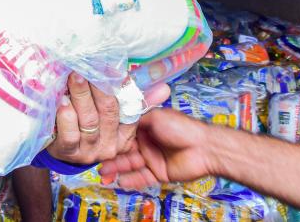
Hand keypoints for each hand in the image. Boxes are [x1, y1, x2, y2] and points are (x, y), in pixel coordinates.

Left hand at [47, 74, 169, 164]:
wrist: (61, 148)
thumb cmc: (87, 124)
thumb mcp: (109, 112)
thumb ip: (132, 98)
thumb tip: (164, 88)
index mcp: (125, 135)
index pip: (129, 109)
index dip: (122, 86)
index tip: (113, 68)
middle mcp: (111, 146)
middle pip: (108, 111)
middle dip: (98, 86)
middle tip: (88, 66)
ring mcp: (90, 151)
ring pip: (89, 120)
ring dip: (81, 95)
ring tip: (74, 76)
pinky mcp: (70, 153)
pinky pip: (70, 135)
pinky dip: (66, 117)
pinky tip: (62, 101)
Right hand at [98, 108, 213, 189]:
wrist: (204, 148)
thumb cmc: (181, 128)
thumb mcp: (156, 116)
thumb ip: (137, 118)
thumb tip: (119, 117)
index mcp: (145, 127)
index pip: (123, 134)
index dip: (110, 139)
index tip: (96, 142)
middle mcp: (146, 143)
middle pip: (124, 151)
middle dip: (110, 157)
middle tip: (95, 163)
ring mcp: (152, 159)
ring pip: (130, 165)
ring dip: (117, 169)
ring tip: (103, 175)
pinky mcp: (158, 173)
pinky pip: (142, 178)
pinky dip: (131, 180)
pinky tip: (119, 182)